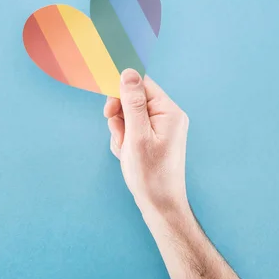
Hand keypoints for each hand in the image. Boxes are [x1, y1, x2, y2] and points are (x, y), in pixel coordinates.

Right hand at [104, 69, 189, 214]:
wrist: (160, 206)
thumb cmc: (150, 174)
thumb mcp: (137, 136)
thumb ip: (132, 103)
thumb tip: (128, 72)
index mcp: (169, 112)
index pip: (142, 85)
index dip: (122, 93)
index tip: (109, 109)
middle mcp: (168, 116)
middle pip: (134, 99)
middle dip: (120, 116)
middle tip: (119, 135)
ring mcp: (161, 128)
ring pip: (129, 115)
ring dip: (120, 130)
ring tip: (125, 150)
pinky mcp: (153, 139)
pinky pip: (132, 129)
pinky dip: (124, 140)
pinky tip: (126, 154)